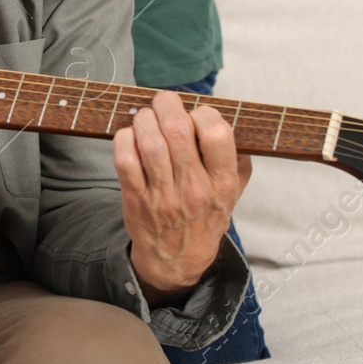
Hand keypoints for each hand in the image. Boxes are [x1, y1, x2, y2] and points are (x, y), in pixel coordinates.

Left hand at [112, 91, 251, 300]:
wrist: (177, 260)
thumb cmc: (204, 219)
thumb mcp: (233, 194)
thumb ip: (238, 161)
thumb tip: (233, 125)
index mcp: (222, 182)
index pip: (216, 133)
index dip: (203, 113)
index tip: (196, 115)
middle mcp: (193, 187)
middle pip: (177, 129)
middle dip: (167, 104)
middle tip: (164, 103)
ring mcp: (162, 194)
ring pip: (148, 140)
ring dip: (144, 119)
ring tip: (147, 118)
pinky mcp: (135, 197)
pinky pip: (124, 157)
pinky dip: (124, 138)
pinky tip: (131, 137)